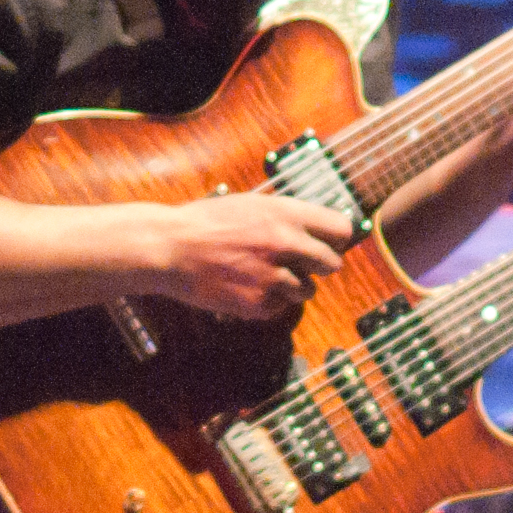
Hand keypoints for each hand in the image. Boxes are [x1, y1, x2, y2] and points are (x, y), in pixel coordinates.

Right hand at [153, 194, 354, 319]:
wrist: (171, 247)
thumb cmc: (208, 222)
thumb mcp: (252, 204)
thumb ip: (287, 216)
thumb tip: (319, 229)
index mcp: (285, 214)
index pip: (341, 229)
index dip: (336, 239)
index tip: (330, 243)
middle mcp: (285, 243)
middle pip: (332, 264)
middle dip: (320, 266)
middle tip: (302, 265)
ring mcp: (273, 275)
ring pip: (307, 290)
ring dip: (293, 287)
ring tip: (265, 275)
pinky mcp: (258, 303)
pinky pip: (281, 307)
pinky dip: (269, 302)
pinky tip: (247, 287)